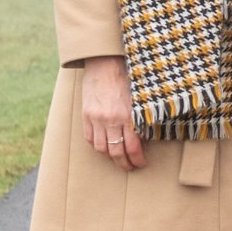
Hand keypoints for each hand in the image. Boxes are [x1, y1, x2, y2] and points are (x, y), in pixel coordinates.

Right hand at [82, 54, 145, 169]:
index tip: (141, 163)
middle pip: (116, 152)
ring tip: (117, 158)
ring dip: (110, 156)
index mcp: (127, 115)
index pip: (133, 147)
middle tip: (130, 166)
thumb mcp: (138, 97)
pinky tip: (104, 146)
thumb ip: (140, 117)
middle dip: (124, 163)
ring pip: (102, 148)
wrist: (104, 63)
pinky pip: (90, 138)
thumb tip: (145, 135)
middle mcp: (110, 120)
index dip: (137, 159)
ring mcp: (96, 119)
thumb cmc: (125, 77)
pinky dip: (97, 145)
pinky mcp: (86, 115)